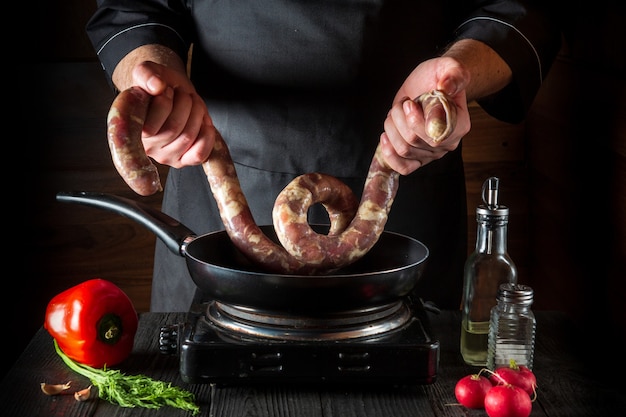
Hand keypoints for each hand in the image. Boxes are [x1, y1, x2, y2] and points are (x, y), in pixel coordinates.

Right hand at [127, 61, 215, 167]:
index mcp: (130, 127)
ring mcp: (164, 156)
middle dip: (184, 104)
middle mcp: (145, 147)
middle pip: (173, 129)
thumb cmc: (158, 86)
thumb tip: (156, 86)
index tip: (166, 90)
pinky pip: (198, 154)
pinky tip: (204, 122)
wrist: (173, 92)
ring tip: (192, 103)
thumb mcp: (148, 72)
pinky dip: (207, 136)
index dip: (164, 102)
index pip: (150, 126)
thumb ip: (146, 74)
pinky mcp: (182, 160)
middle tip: (183, 95)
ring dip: (197, 113)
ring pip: (188, 137)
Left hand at [380, 56, 470, 174]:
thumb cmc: (439, 77)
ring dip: (392, 128)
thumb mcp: (449, 68)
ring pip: (404, 149)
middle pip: (414, 140)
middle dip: (400, 118)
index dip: (416, 119)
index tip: (409, 102)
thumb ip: (453, 75)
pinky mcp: (417, 157)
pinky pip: (403, 167)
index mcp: (459, 124)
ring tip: (396, 112)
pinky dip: (390, 154)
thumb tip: (446, 87)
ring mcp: (431, 153)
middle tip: (403, 103)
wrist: (430, 85)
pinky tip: (385, 137)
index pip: (435, 133)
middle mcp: (447, 142)